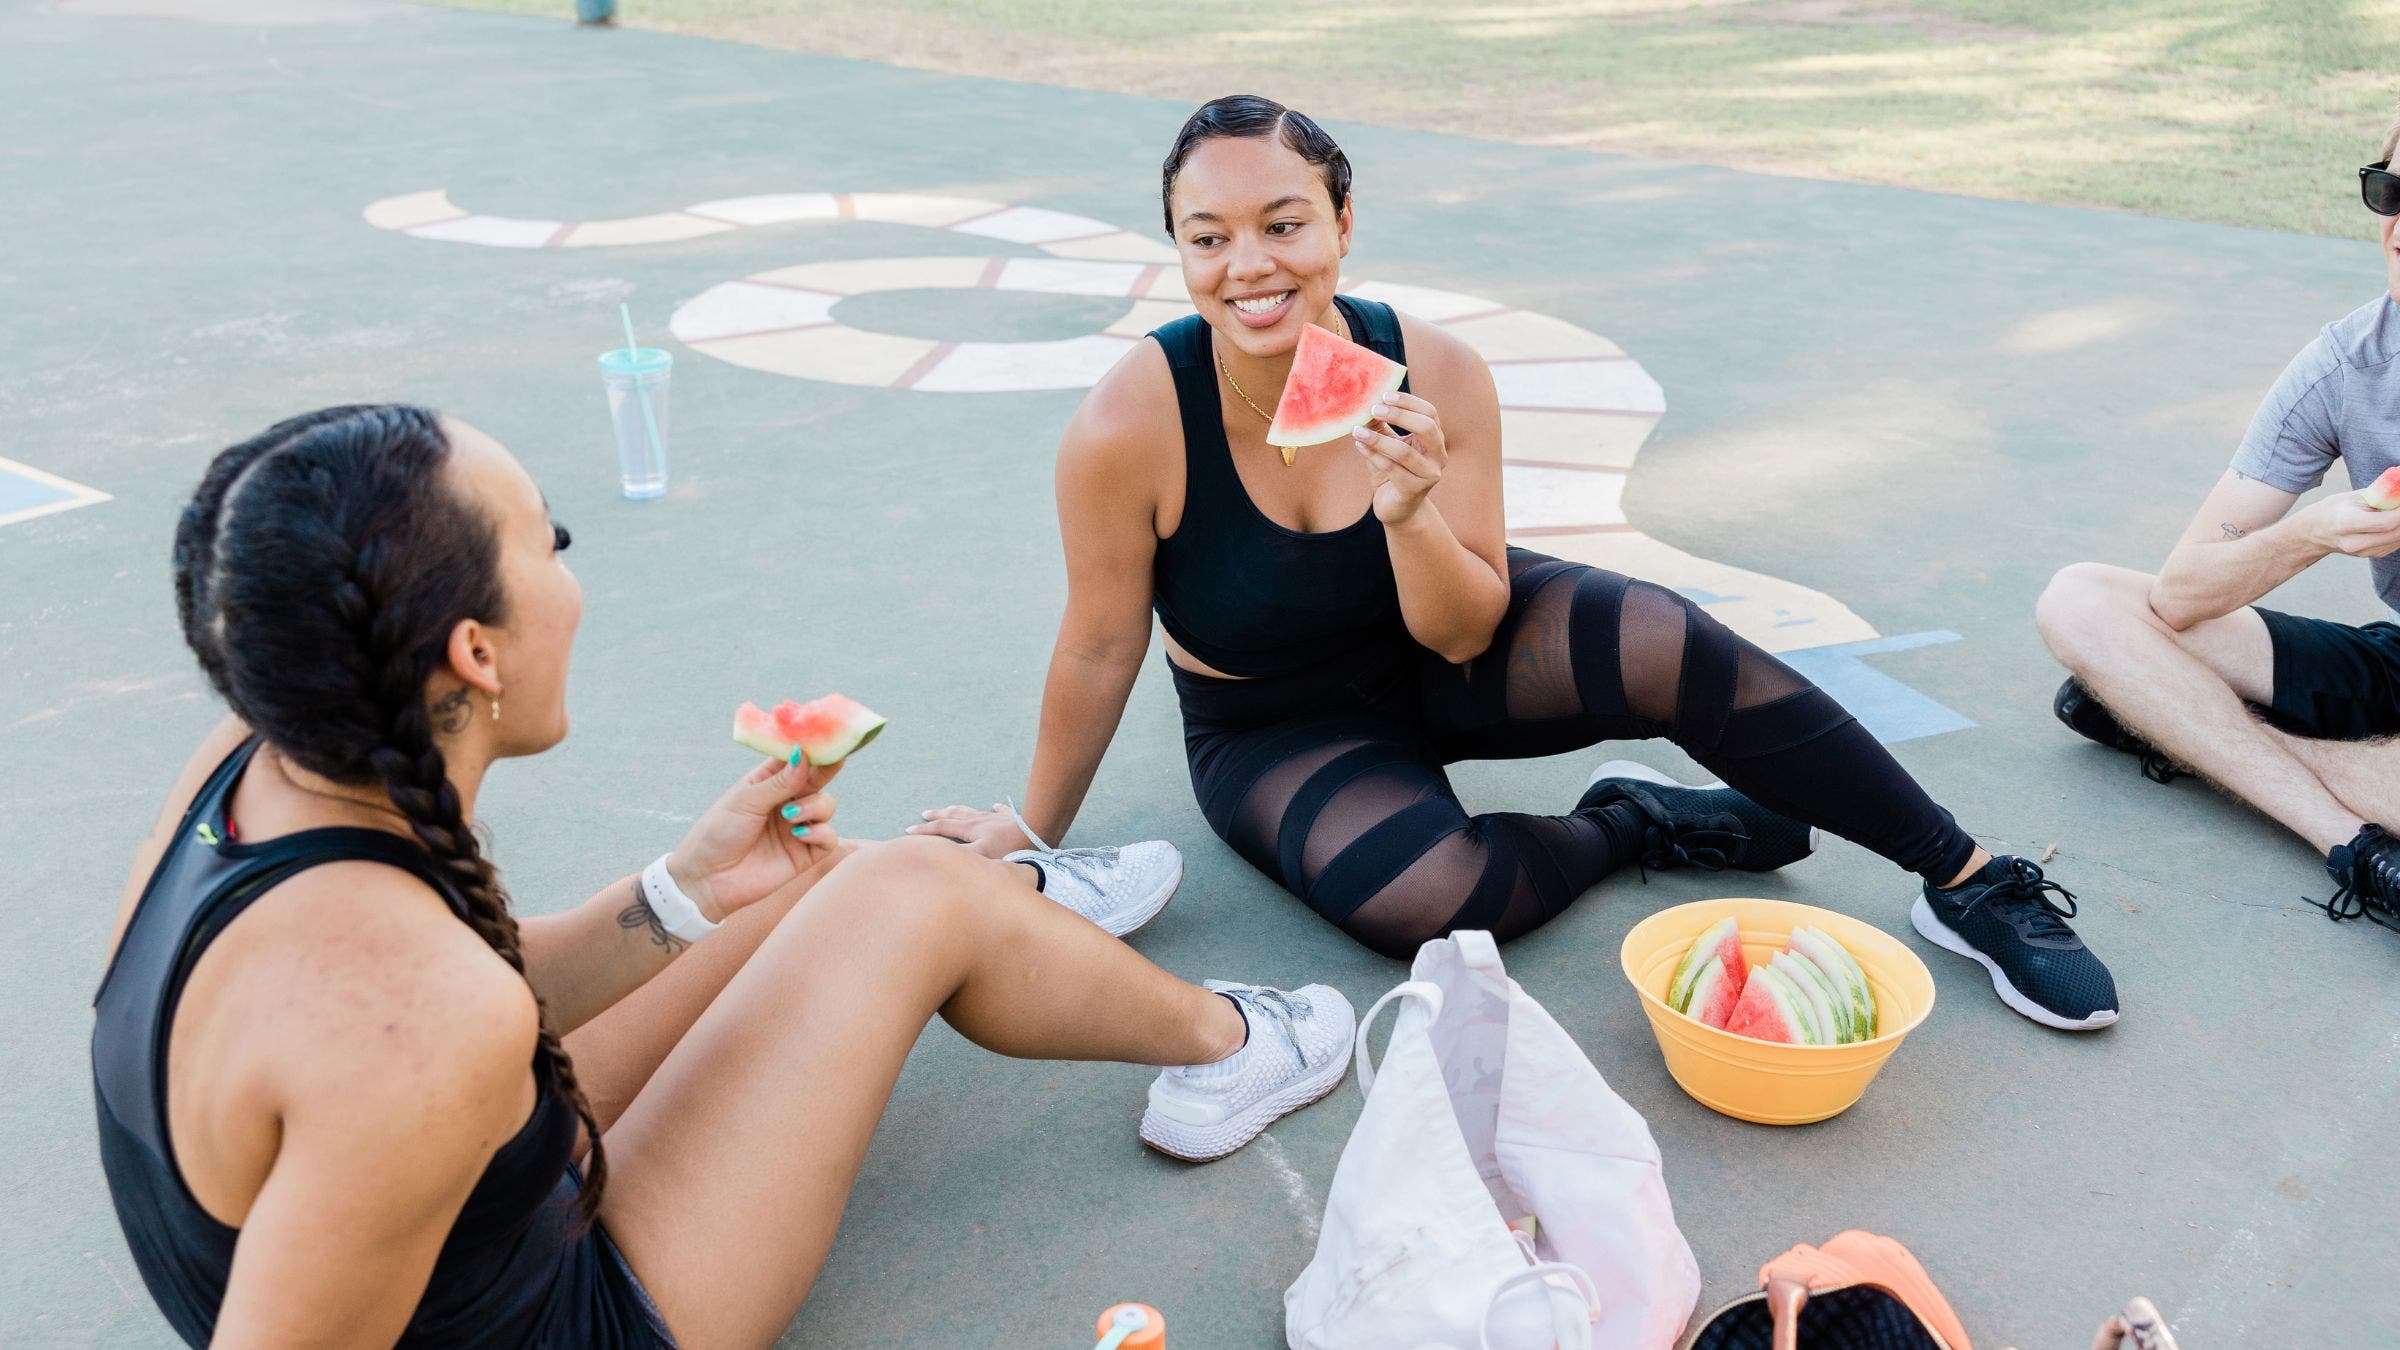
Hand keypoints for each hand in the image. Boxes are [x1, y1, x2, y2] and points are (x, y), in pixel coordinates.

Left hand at [666, 752, 842, 919]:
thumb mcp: (746, 801)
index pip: (796, 759)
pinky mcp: (805, 853)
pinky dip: (820, 832)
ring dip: (814, 806)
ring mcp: (797, 827)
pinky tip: (799, 834)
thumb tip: (804, 754)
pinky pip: (829, 837)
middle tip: (834, 761)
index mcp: (768, 782)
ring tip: (789, 815)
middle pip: (818, 779)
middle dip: (826, 770)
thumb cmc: (718, 833)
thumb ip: (779, 782)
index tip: (825, 736)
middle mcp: (787, 801)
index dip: (811, 747)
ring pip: (826, 805)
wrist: (708, 879)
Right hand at [907, 803, 1034, 857]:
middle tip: (925, 813)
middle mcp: (979, 820)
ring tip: (950, 807)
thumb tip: (939, 855)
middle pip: (954, 815)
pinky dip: (994, 810)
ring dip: (958, 810)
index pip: (942, 828)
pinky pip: (1000, 812)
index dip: (925, 831)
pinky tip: (994, 806)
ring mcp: (995, 818)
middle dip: (938, 815)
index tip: (908, 831)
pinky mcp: (1011, 819)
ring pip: (972, 811)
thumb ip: (960, 856)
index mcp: (970, 829)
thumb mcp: (982, 856)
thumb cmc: (1010, 849)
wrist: (1038, 834)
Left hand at [1351, 391, 1446, 524]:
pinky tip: (1359, 445)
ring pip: (1404, 452)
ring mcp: (1429, 475)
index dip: (1409, 402)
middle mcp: (1438, 457)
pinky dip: (1373, 455)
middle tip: (1374, 409)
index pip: (1430, 413)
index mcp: (1435, 440)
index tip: (1385, 395)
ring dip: (1378, 439)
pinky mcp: (1414, 490)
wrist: (1396, 508)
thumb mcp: (1388, 444)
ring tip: (1357, 430)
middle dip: (1399, 415)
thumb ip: (1381, 425)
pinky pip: (1392, 469)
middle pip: (1427, 427)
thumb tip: (1365, 401)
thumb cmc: (1393, 472)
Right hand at [2309, 492, 2399, 558]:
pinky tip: (2394, 520)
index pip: (2385, 522)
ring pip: (2398, 539)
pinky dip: (2399, 529)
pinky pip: (2396, 543)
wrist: (2315, 533)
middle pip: (2396, 532)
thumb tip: (2399, 488)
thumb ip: (2379, 493)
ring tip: (2395, 509)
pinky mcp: (2373, 554)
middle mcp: (2355, 543)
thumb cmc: (2333, 510)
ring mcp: (2364, 552)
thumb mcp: (2352, 496)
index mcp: (2346, 524)